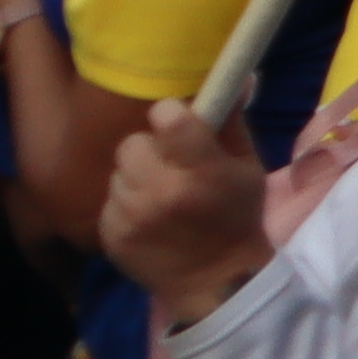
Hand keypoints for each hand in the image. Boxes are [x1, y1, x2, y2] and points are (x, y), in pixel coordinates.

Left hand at [101, 99, 273, 315]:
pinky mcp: (111, 236)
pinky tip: (147, 218)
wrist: (214, 282)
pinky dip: (126, 204)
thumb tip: (238, 77)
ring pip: (118, 172)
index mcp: (199, 171)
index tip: (180, 124)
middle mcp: (160, 192)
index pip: (166, 116)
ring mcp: (131, 217)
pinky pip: (110, 201)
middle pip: (133, 143)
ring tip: (159, 195)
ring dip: (136, 178)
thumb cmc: (237, 217)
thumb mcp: (248, 167)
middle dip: (150, 149)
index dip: (172, 116)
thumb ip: (233, 122)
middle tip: (169, 166)